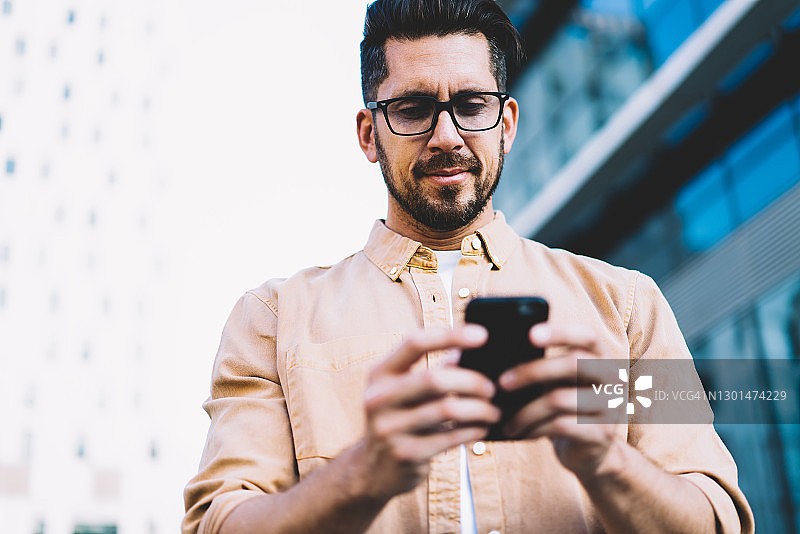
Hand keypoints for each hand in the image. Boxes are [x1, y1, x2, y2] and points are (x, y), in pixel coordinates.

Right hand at [358, 326, 500, 500]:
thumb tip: (468, 350)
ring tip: (493, 411)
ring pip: (446, 409)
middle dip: (471, 381)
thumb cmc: (399, 420)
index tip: (482, 335)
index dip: (449, 335)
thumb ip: (433, 370)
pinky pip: (450, 438)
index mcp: (379, 374)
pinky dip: (472, 430)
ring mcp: (389, 428)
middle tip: (492, 388)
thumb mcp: (404, 392)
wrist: (373, 470)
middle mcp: (378, 399)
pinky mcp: (404, 454)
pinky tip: (482, 428)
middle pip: (434, 378)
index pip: (414, 343)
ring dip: (478, 409)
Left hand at [498, 323, 621, 476]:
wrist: (589, 451)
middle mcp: (613, 379)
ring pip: (559, 399)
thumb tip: (504, 356)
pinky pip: (560, 425)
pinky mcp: (602, 433)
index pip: (587, 335)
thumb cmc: (566, 407)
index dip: (561, 332)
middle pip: (573, 363)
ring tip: (507, 419)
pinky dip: (534, 428)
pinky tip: (521, 433)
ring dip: (526, 411)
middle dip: (532, 371)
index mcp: (602, 358)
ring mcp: (611, 406)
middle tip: (502, 382)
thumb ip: (547, 365)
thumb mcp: (560, 382)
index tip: (530, 334)